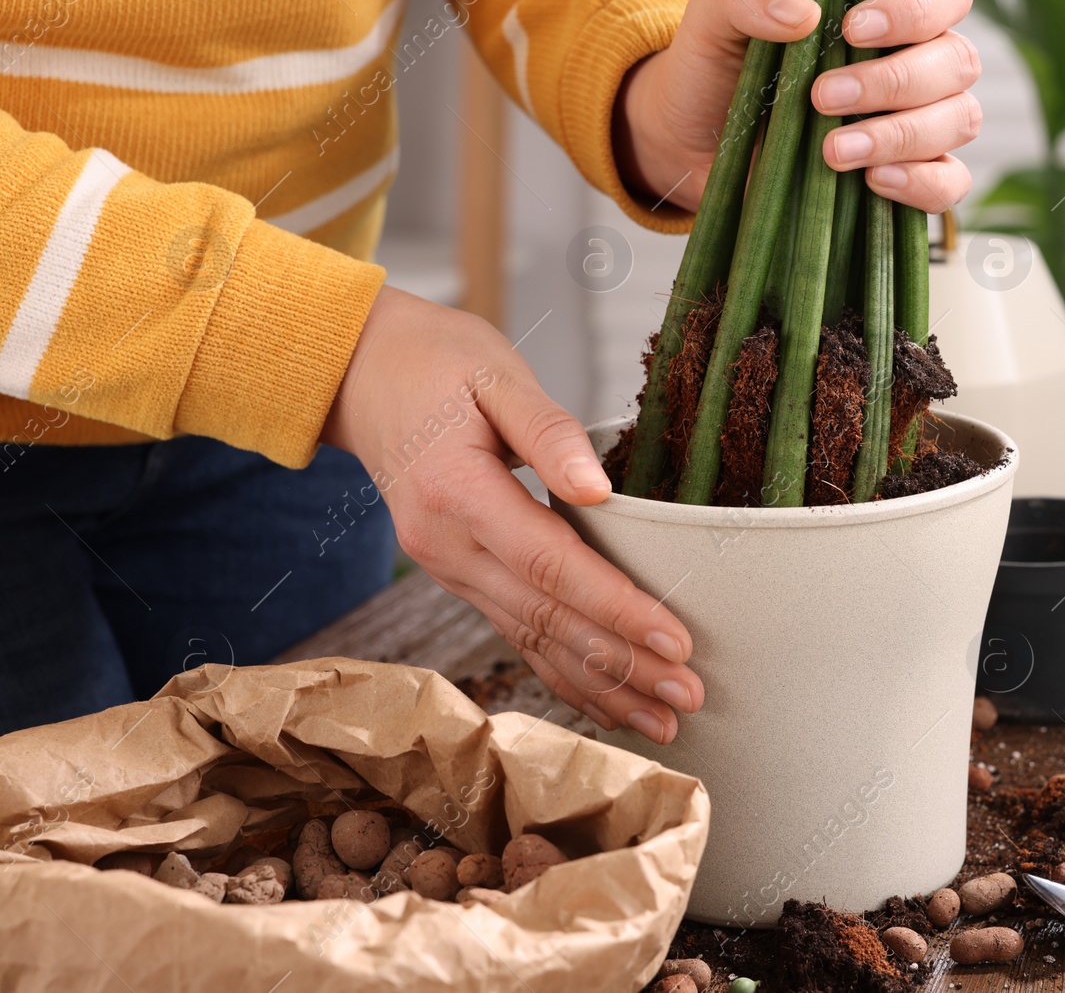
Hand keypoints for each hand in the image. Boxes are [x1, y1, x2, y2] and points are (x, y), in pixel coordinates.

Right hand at [321, 287, 702, 742]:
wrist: (356, 373)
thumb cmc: (433, 362)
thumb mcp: (494, 371)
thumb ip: (547, 431)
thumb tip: (599, 488)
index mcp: (456, 492)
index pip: (550, 565)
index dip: (615, 607)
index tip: (674, 640)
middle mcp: (447, 546)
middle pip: (546, 619)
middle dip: (622, 665)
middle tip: (689, 698)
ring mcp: (448, 568)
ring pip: (532, 641)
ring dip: (601, 685)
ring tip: (665, 721)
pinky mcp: (459, 575)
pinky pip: (516, 635)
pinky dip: (564, 674)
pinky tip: (609, 704)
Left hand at [616, 0, 979, 214]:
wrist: (690, 143)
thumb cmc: (715, 70)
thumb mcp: (715, 17)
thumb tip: (803, 13)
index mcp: (886, 8)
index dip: (915, 10)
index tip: (851, 29)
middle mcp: (915, 62)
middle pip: (957, 61)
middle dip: (894, 81)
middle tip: (823, 97)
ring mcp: (918, 123)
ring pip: (959, 120)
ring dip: (901, 135)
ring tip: (833, 150)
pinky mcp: (907, 180)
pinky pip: (948, 184)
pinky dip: (921, 184)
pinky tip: (872, 180)